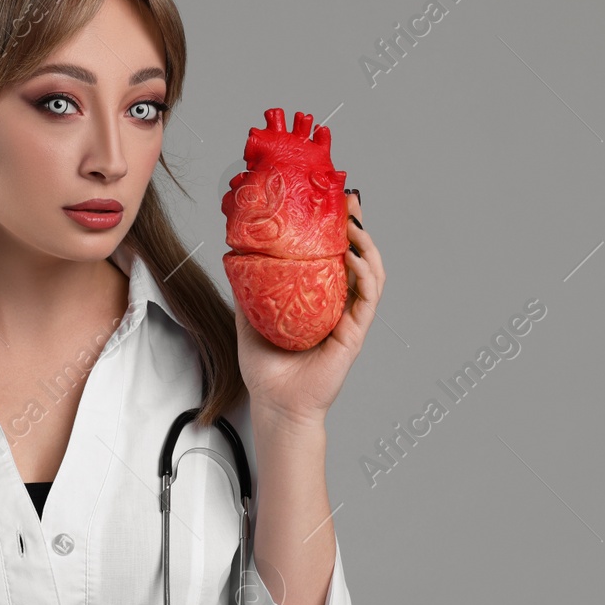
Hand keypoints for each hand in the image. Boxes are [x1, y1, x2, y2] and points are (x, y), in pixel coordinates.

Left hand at [233, 193, 383, 425]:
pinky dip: (365, 274)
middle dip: (357, 225)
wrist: (274, 404)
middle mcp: (337, 304)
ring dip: (366, 244)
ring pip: (370, 272)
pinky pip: (367, 298)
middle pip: (356, 256)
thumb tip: (234, 256)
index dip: (336, 229)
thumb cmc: (265, 369)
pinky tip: (353, 257)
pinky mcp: (354, 333)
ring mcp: (349, 318)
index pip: (332, 255)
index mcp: (317, 298)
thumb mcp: (249, 318)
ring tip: (353, 223)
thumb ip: (247, 290)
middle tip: (349, 200)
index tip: (331, 202)